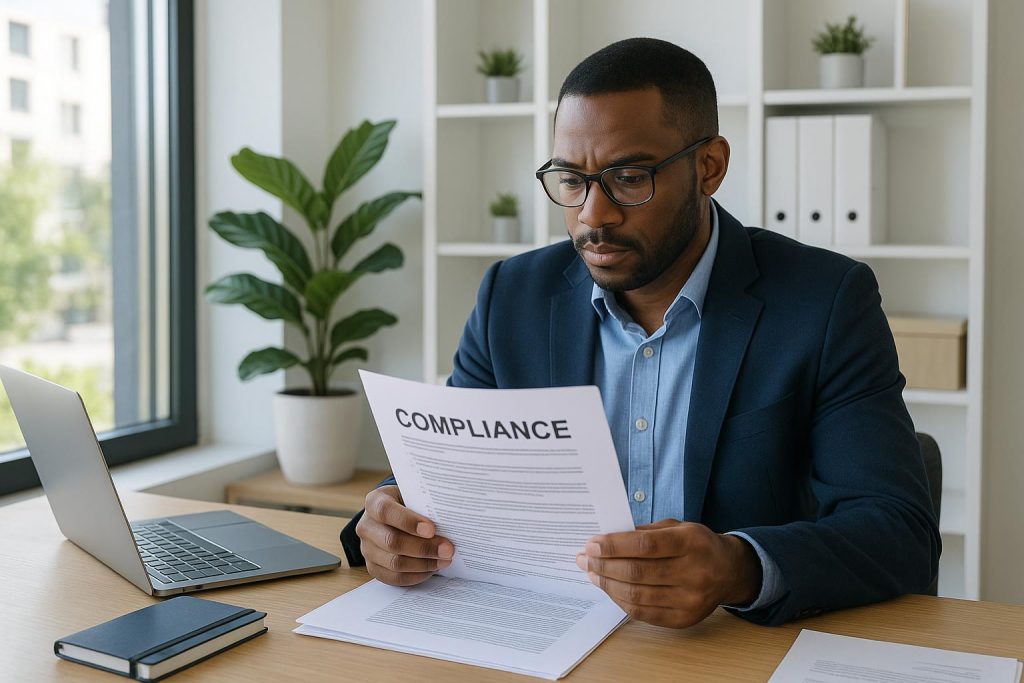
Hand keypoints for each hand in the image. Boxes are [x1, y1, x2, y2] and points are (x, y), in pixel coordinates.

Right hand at [355, 485, 453, 585]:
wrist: (395, 517)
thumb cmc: (409, 504)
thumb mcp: (413, 496)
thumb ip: (425, 505)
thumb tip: (450, 521)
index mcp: (374, 502)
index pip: (386, 511)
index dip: (408, 521)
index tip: (431, 529)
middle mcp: (366, 526)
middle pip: (392, 541)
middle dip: (423, 547)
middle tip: (447, 549)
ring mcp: (367, 549)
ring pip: (394, 563)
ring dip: (423, 564)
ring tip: (444, 560)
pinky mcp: (373, 568)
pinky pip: (395, 577)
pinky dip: (416, 575)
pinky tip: (432, 569)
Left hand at [575, 519, 761, 628]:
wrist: (730, 571)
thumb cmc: (697, 544)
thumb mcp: (677, 527)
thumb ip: (644, 531)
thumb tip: (606, 540)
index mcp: (691, 543)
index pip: (645, 545)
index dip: (614, 545)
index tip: (592, 544)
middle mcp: (693, 573)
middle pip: (637, 572)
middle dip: (604, 565)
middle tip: (585, 558)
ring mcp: (690, 600)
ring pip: (637, 595)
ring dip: (608, 584)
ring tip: (593, 573)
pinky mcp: (684, 619)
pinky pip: (643, 613)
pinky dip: (621, 601)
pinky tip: (610, 588)